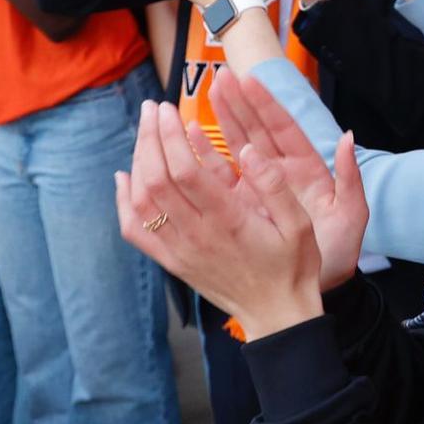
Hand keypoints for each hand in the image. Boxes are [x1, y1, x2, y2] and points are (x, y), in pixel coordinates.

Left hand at [118, 100, 324, 337]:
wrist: (277, 315)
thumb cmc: (292, 266)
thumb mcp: (299, 223)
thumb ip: (274, 184)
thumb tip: (249, 149)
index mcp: (227, 221)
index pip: (183, 172)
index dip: (170, 136)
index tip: (169, 110)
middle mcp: (196, 235)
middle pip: (156, 179)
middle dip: (150, 138)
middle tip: (152, 109)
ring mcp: (179, 251)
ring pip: (142, 201)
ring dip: (137, 161)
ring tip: (144, 132)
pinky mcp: (172, 262)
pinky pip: (135, 231)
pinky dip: (123, 202)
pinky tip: (124, 178)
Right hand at [209, 68, 366, 291]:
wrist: (316, 289)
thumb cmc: (339, 254)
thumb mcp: (351, 217)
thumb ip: (350, 179)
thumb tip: (347, 137)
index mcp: (307, 170)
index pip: (283, 128)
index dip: (267, 104)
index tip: (250, 79)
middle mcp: (280, 173)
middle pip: (255, 130)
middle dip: (238, 103)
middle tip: (219, 77)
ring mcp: (258, 187)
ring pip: (236, 146)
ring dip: (220, 120)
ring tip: (205, 94)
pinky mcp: (240, 205)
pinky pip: (219, 175)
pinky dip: (204, 156)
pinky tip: (187, 138)